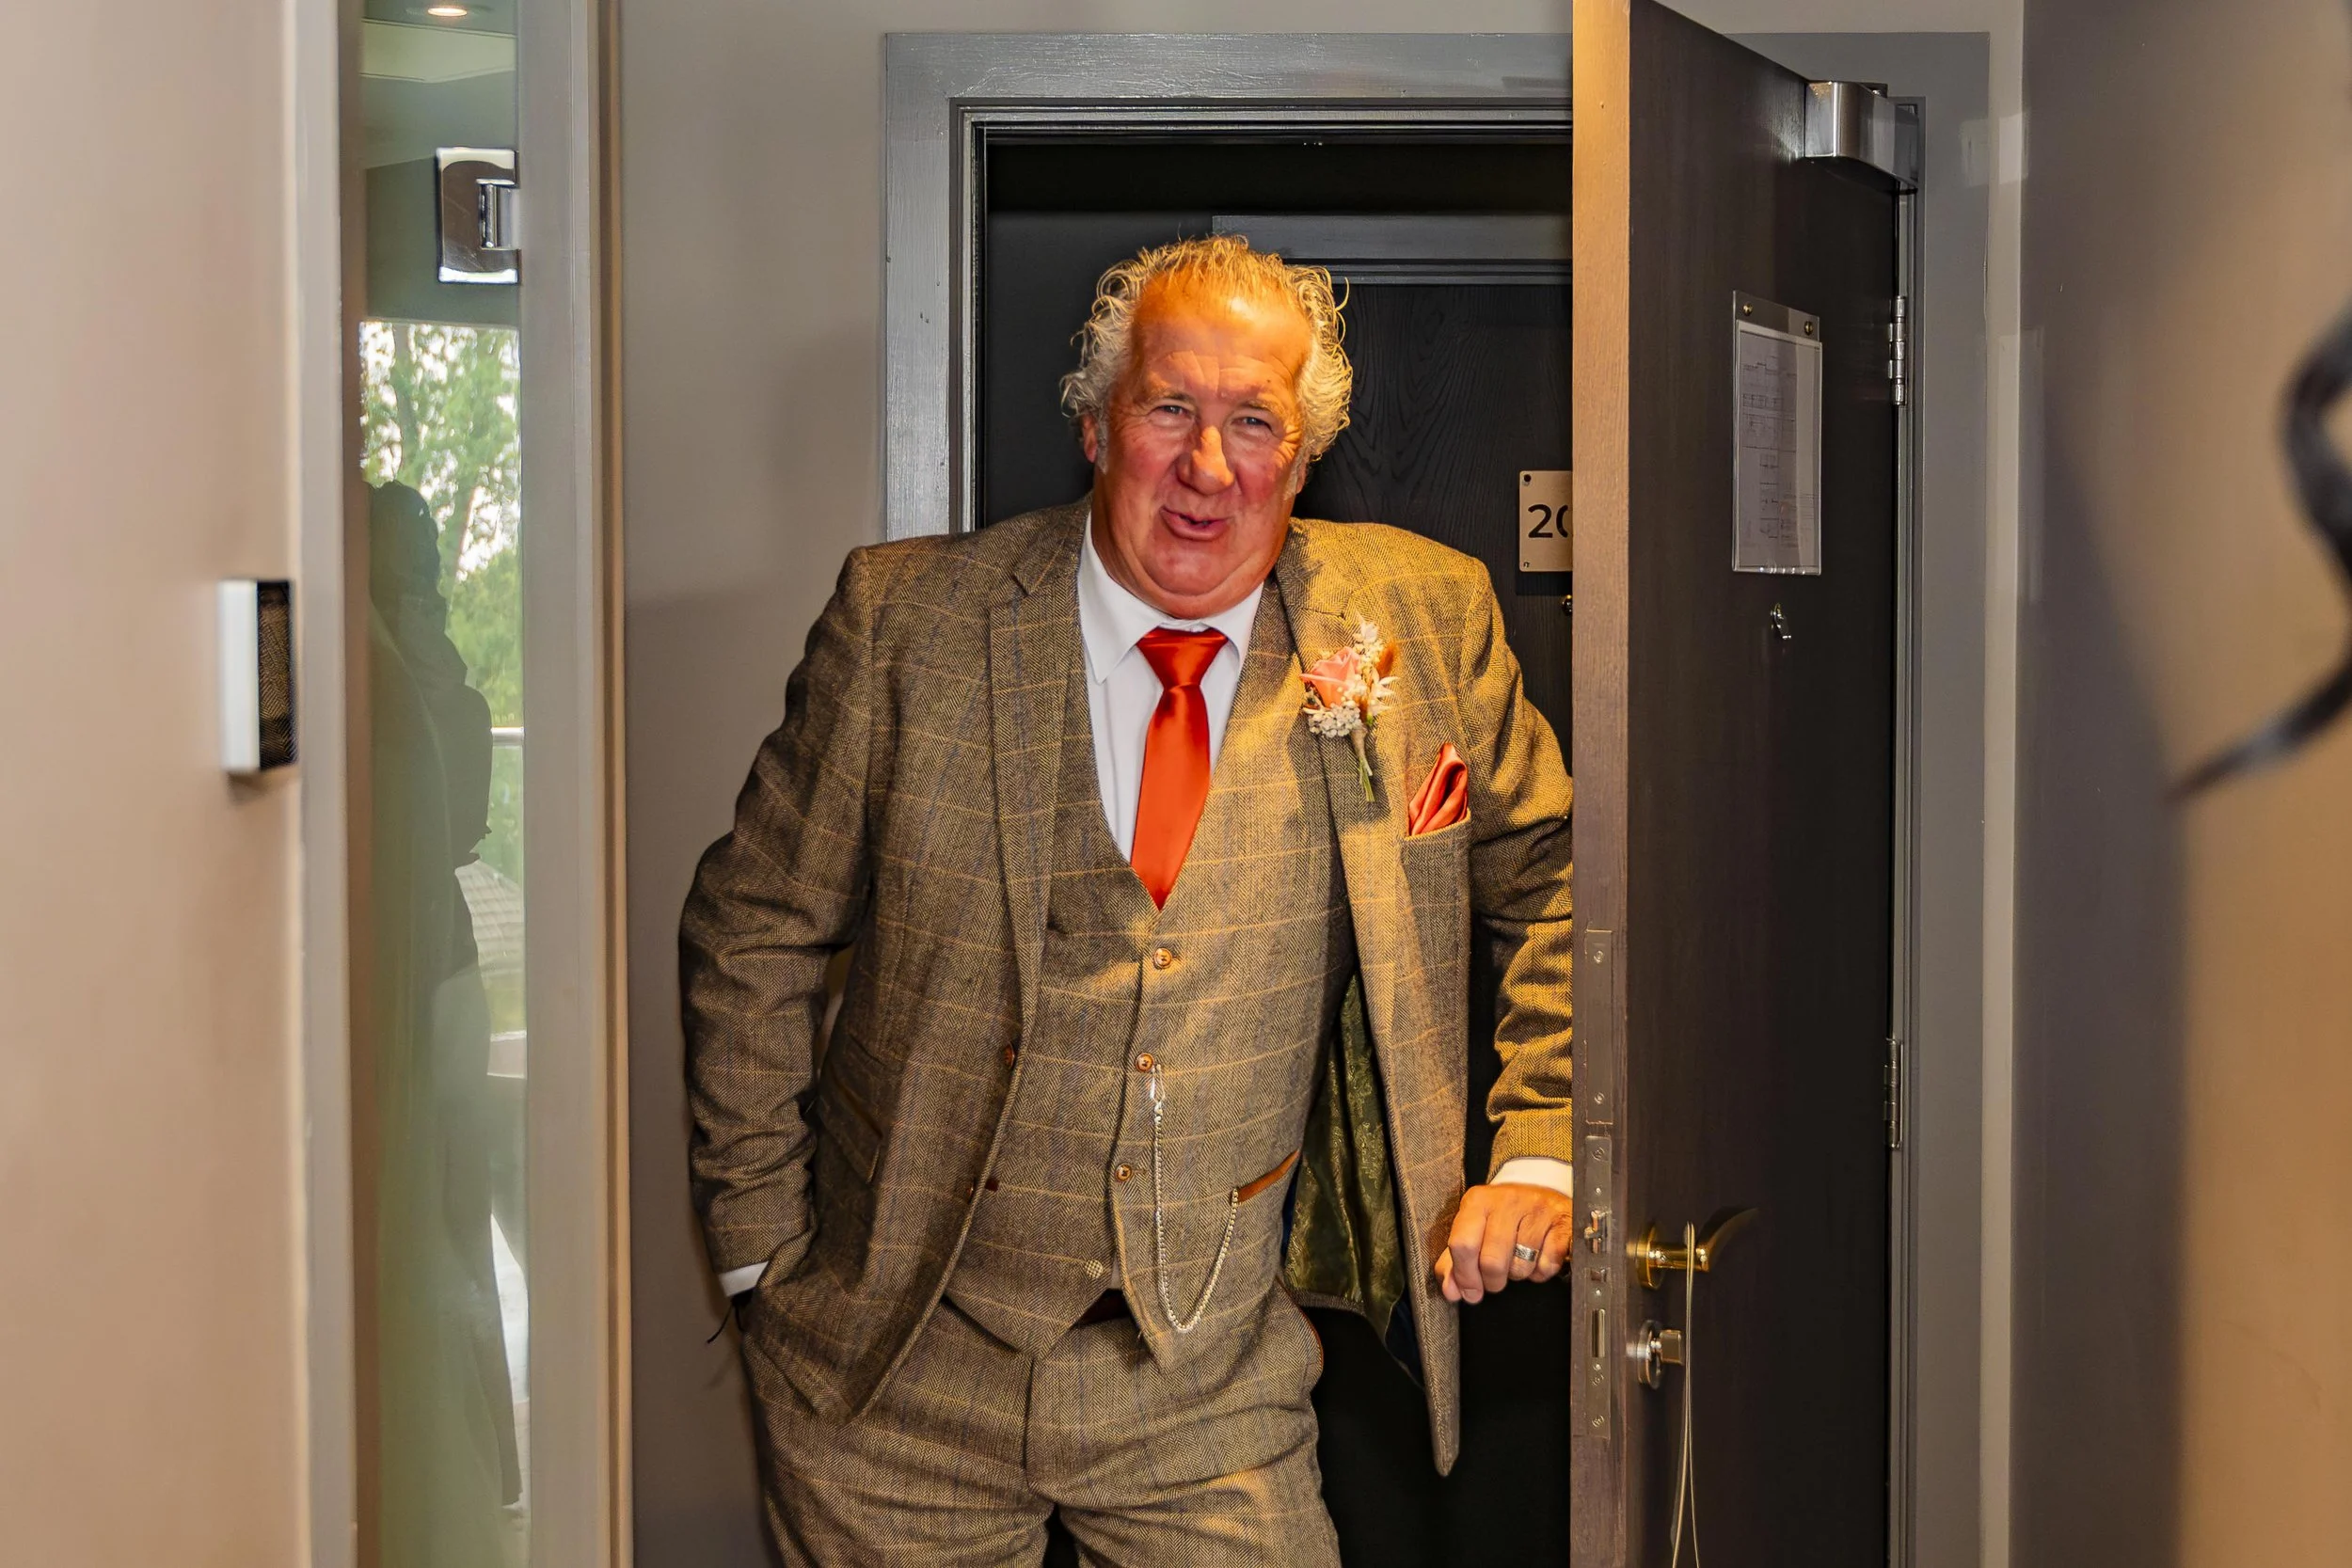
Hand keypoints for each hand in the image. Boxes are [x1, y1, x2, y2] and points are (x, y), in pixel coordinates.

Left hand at [1437, 1182, 1577, 1303]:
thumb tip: (1450, 1291)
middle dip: (1493, 1282)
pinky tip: (1539, 1257)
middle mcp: (1507, 1201)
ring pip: (1521, 1266)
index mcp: (1478, 1201)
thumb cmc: (1502, 1219)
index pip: (1463, 1245)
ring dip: (1519, 1274)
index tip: (1470, 1292)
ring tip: (1519, 1259)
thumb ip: (1455, 1262)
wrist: (1542, 1194)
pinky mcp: (1562, 1223)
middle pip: (1492, 1262)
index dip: (1465, 1276)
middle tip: (1496, 1279)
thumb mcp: (1474, 1230)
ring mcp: (1537, 1210)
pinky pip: (1547, 1265)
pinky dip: (1542, 1271)